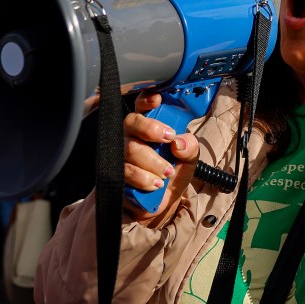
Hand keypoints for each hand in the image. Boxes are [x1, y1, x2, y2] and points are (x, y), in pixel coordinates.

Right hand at [122, 90, 199, 226]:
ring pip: (129, 149)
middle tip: (168, 139)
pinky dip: (143, 179)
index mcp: (149, 127)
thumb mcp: (188, 160)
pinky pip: (125, 171)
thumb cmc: (171, 175)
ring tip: (166, 173)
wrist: (159, 204)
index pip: (143, 105)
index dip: (147, 99)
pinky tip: (155, 184)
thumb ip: (190, 147)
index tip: (157, 100)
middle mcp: (131, 136)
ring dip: (152, 162)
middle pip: (131, 122)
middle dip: (151, 129)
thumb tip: (180, 142)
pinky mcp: (115, 174)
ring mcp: (120, 154)